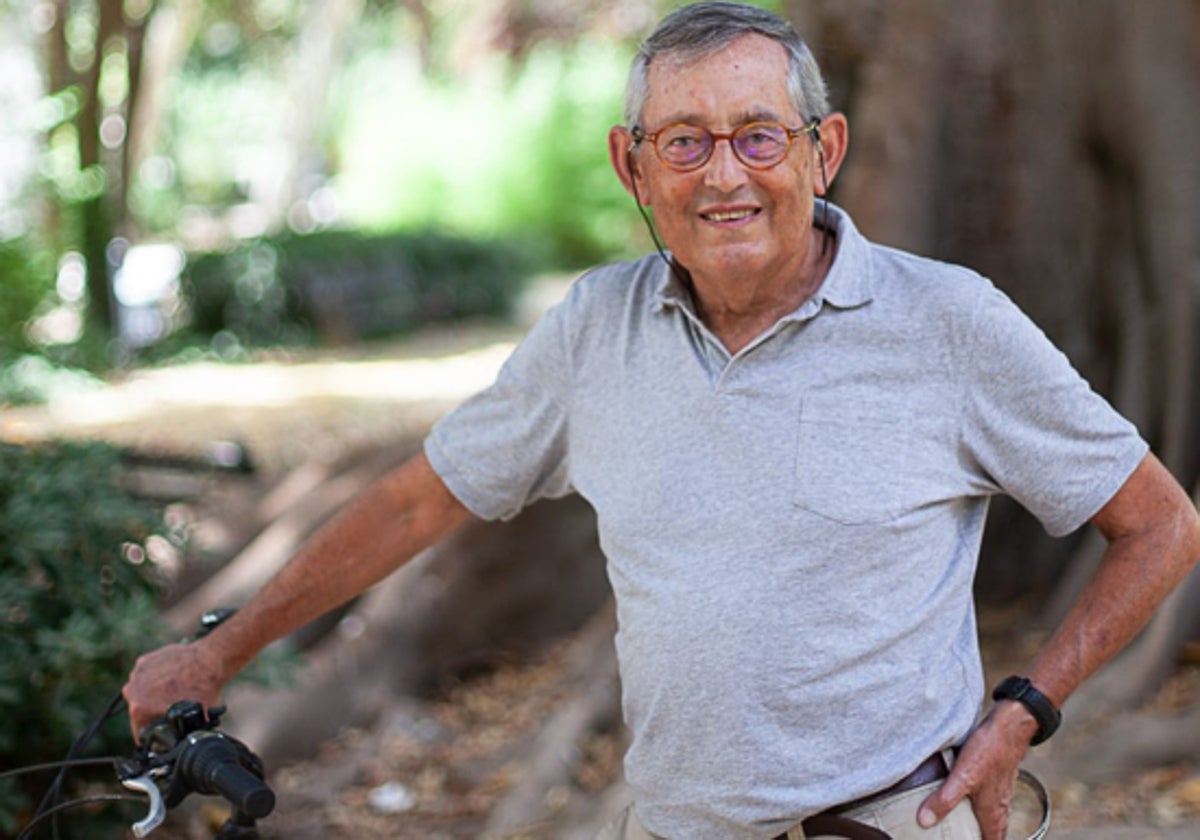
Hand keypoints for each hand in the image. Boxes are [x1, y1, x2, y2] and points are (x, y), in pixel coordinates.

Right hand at [123, 640, 226, 739]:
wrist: (209, 661)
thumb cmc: (202, 689)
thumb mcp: (193, 721)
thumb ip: (183, 733)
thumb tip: (187, 742)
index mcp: (139, 709)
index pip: (139, 730)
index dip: (150, 735)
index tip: (159, 732)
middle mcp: (133, 691)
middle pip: (139, 709)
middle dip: (152, 711)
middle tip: (169, 707)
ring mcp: (137, 674)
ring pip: (141, 691)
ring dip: (151, 693)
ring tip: (171, 691)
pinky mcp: (145, 661)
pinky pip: (146, 674)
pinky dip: (155, 676)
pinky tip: (170, 678)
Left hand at [917, 701, 1036, 839]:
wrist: (1009, 727)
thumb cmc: (989, 752)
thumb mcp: (962, 777)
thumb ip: (944, 800)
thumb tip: (924, 821)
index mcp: (993, 814)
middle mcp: (1000, 807)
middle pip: (991, 833)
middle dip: (976, 837)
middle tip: (957, 835)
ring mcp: (1000, 793)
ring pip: (990, 817)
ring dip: (977, 823)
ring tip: (956, 823)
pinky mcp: (996, 779)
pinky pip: (988, 801)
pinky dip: (977, 806)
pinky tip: (963, 797)